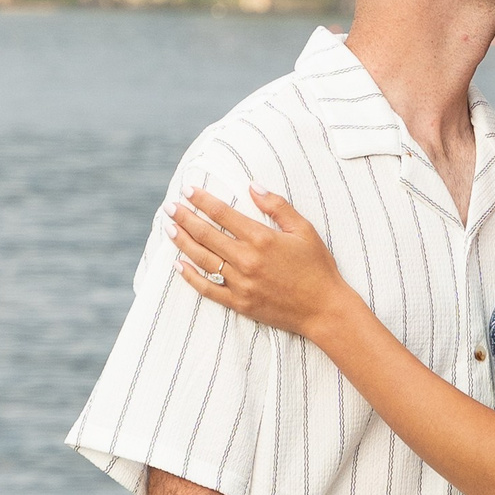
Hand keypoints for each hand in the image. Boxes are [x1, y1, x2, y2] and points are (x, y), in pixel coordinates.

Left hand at [167, 188, 355, 339]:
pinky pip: (208, 289)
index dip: (202, 200)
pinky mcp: (239, 303)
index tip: (188, 190)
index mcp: (262, 238)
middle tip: (170, 207)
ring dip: (183, 241)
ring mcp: (241, 283)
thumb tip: (252, 186)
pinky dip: (190, 276)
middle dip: (184, 218)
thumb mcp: (304, 230)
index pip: (222, 214)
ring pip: (202, 258)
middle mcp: (247, 259)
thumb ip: (277, 206)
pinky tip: (179, 264)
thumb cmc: (317, 267)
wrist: (324, 309)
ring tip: (169, 228)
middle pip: (206, 234)